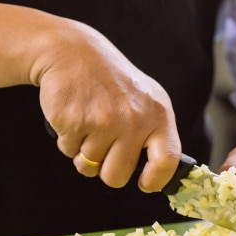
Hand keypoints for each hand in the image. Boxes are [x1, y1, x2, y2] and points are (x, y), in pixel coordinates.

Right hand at [32, 19, 181, 191]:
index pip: (167, 160)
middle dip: (105, 170)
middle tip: (102, 149)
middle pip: (117, 176)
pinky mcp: (75, 121)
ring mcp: (103, 121)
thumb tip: (158, 174)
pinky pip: (68, 151)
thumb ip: (154, 132)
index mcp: (157, 114)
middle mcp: (134, 119)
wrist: (71, 52)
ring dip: (83, 151)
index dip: (156, 179)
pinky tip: (73, 115)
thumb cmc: (110, 81)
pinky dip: (67, 139)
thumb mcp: (144, 98)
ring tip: (87, 122)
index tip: (145, 184)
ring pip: (89, 166)